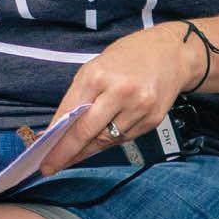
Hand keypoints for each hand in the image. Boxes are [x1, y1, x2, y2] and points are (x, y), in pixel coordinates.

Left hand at [40, 23, 203, 174]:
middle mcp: (120, 91)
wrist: (174, 52)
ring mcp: (139, 107)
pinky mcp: (153, 119)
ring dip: (89, 148)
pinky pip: (125, 138)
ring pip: (106, 140)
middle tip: (52, 166)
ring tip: (78, 151)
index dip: (55, 140)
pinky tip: (106, 135)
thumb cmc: (131, 56)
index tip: (43, 157)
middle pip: (86, 133)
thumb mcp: (97, 66)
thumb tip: (59, 130)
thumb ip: (79, 96)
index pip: (70, 116)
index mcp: (99, 74)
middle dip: (66, 154)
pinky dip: (112, 140)